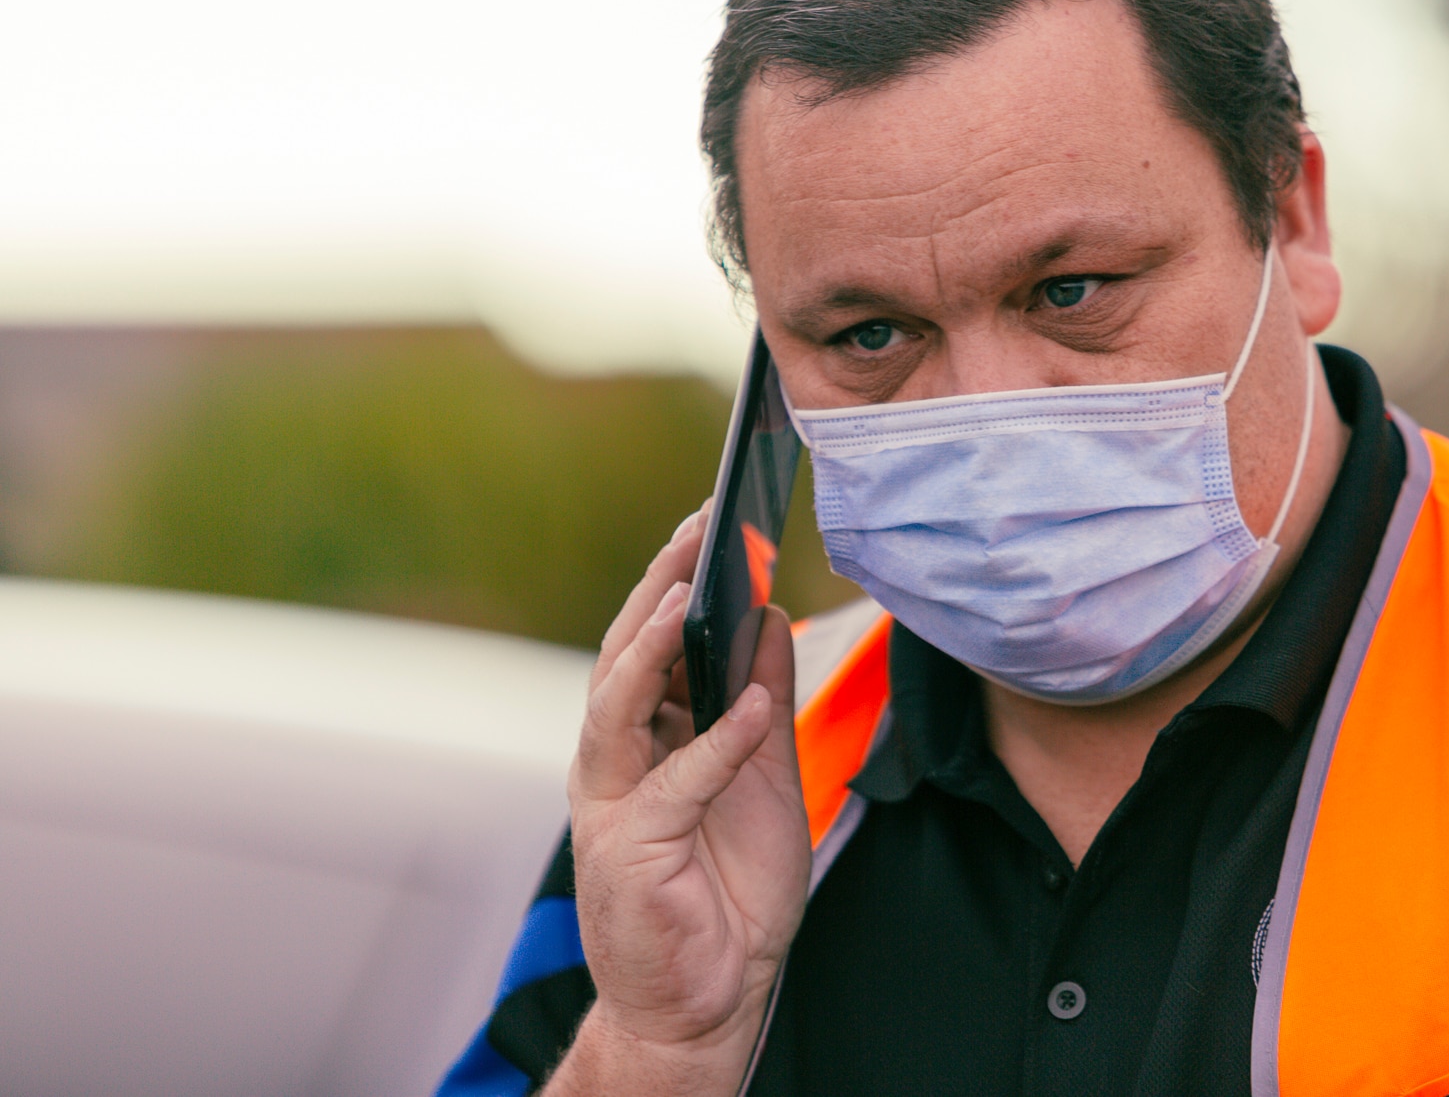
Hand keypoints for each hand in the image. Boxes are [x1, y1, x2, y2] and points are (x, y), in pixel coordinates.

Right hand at [547, 504, 811, 1095]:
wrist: (712, 996)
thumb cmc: (730, 890)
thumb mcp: (765, 774)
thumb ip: (761, 698)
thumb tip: (770, 613)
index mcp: (642, 737)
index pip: (650, 641)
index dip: (676, 578)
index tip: (712, 518)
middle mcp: (615, 760)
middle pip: (624, 654)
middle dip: (658, 584)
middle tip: (697, 524)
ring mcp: (612, 804)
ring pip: (616, 704)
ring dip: (652, 646)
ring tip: (690, 594)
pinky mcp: (630, 849)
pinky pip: (674, 782)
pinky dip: (715, 741)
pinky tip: (753, 706)